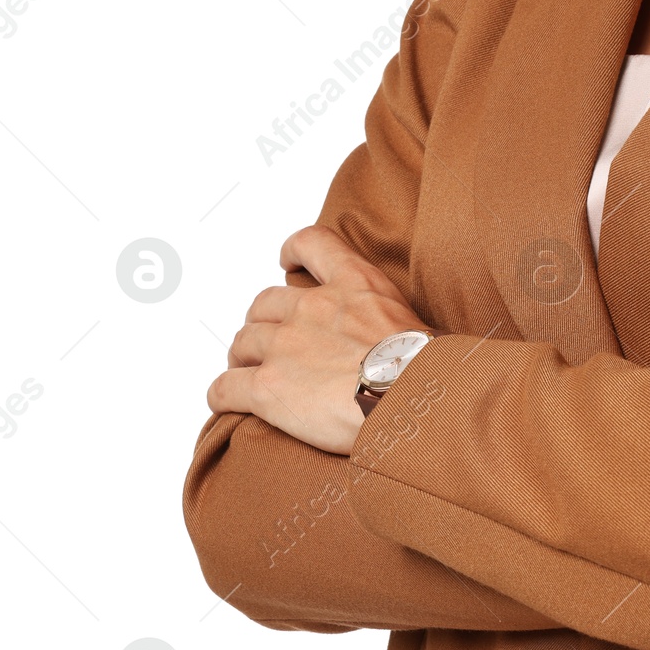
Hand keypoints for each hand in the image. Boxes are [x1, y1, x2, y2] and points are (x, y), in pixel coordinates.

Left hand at [207, 226, 431, 455]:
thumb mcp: (418, 326)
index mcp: (353, 286)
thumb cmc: (427, 373)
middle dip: (263, 324)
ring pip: (242, 343)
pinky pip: (225, 388)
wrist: (415, 400)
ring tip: (250, 375)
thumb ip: (392, 325)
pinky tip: (229, 404)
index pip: (312, 245)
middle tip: (272, 345)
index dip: (293, 251)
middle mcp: (312, 308)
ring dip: (242, 359)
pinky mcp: (267, 387)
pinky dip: (222, 395)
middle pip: (265, 305)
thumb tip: (401, 349)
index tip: (286, 262)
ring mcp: (285, 346)